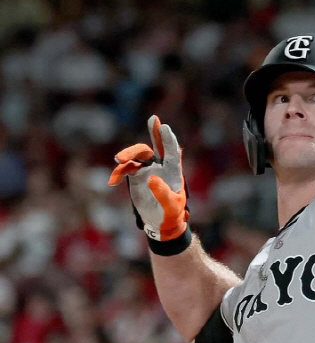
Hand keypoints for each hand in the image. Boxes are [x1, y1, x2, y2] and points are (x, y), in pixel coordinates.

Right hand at [108, 115, 188, 241]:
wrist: (160, 221)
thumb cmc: (171, 213)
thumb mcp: (171, 205)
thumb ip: (163, 192)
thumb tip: (151, 178)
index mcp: (173, 171)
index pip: (172, 151)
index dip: (168, 139)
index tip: (163, 126)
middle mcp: (160, 166)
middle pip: (154, 147)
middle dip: (153, 133)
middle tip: (152, 121)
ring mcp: (147, 170)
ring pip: (137, 156)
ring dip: (127, 156)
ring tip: (118, 161)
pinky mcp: (136, 176)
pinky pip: (125, 169)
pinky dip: (118, 173)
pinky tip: (112, 181)